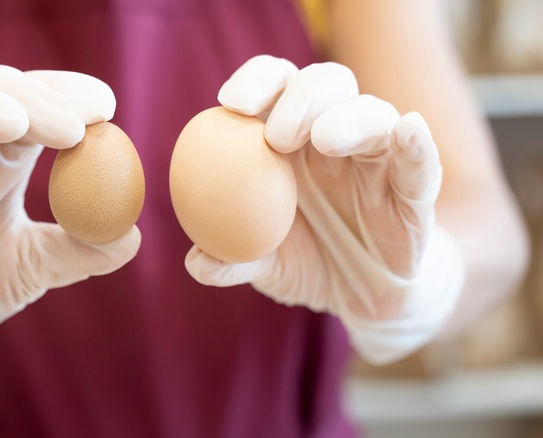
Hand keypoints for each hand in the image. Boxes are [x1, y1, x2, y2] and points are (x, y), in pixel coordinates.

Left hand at [185, 55, 464, 363]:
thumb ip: (233, 260)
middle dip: (299, 97)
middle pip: (326, 85)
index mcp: (292, 138)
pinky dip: (416, 144)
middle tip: (276, 135)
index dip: (256, 82)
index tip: (230, 102)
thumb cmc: (308, 261)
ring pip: (374, 114)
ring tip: (323, 139)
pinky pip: (421, 161)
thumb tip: (196, 263)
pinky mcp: (414, 189)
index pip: (277, 87)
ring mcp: (378, 158)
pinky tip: (409, 130)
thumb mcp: (266, 266)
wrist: (362, 297)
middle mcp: (336, 135)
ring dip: (348, 118)